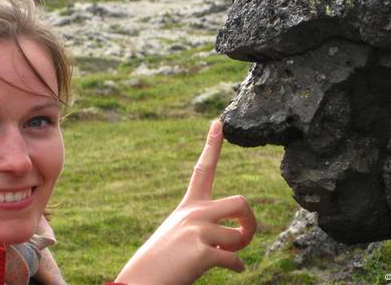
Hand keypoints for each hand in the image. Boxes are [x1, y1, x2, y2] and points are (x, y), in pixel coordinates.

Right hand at [115, 120, 256, 284]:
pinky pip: (233, 259)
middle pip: (240, 202)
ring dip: (241, 248)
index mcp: (188, 207)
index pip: (203, 169)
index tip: (219, 122)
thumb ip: (202, 228)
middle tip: (244, 235)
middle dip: (250, 220)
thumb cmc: (159, 264)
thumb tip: (234, 239)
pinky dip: (237, 267)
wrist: (140, 283)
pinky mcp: (202, 252)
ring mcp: (198, 232)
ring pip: (238, 233)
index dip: (212, 144)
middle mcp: (194, 214)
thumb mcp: (179, 236)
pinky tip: (234, 270)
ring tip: (232, 255)